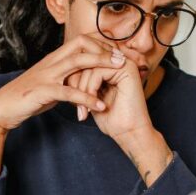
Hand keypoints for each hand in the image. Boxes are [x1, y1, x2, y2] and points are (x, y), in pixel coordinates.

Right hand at [0, 37, 124, 176]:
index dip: (101, 45)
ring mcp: (47, 75)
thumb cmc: (27, 98)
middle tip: (124, 59)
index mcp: (54, 59)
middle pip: (82, 44)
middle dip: (105, 49)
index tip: (117, 54)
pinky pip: (69, 92)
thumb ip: (67, 81)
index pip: (81, 41)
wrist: (2, 108)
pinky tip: (101, 106)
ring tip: (120, 73)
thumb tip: (85, 84)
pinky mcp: (43, 91)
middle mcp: (51, 62)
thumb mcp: (51, 85)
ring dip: (101, 65)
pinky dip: (87, 98)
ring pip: (78, 62)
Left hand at [75, 51, 174, 187]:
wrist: (129, 133)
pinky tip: (95, 106)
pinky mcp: (127, 69)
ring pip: (89, 66)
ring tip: (84, 110)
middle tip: (77, 107)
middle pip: (85, 60)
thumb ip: (83, 80)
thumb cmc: (111, 118)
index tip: (72, 101)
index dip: (73, 79)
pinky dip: (91, 90)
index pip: (84, 61)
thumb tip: (66, 67)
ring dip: (82, 91)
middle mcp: (119, 61)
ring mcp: (124, 63)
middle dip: (76, 84)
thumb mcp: (91, 96)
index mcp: (112, 65)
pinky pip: (97, 72)